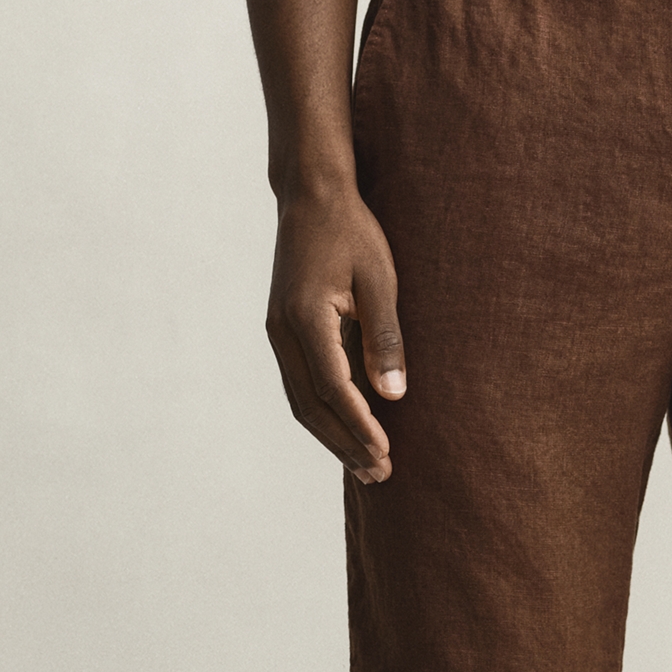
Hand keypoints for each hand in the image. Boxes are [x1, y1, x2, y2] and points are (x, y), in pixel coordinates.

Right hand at [264, 186, 405, 483]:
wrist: (311, 196)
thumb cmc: (352, 232)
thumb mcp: (380, 280)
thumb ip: (385, 338)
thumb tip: (394, 396)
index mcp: (305, 316)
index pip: (334, 387)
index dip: (360, 425)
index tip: (386, 453)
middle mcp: (282, 331)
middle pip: (311, 406)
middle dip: (346, 444)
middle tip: (381, 475)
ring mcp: (278, 334)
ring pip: (302, 401)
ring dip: (333, 438)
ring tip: (367, 466)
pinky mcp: (283, 334)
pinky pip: (301, 386)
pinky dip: (325, 415)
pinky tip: (349, 434)